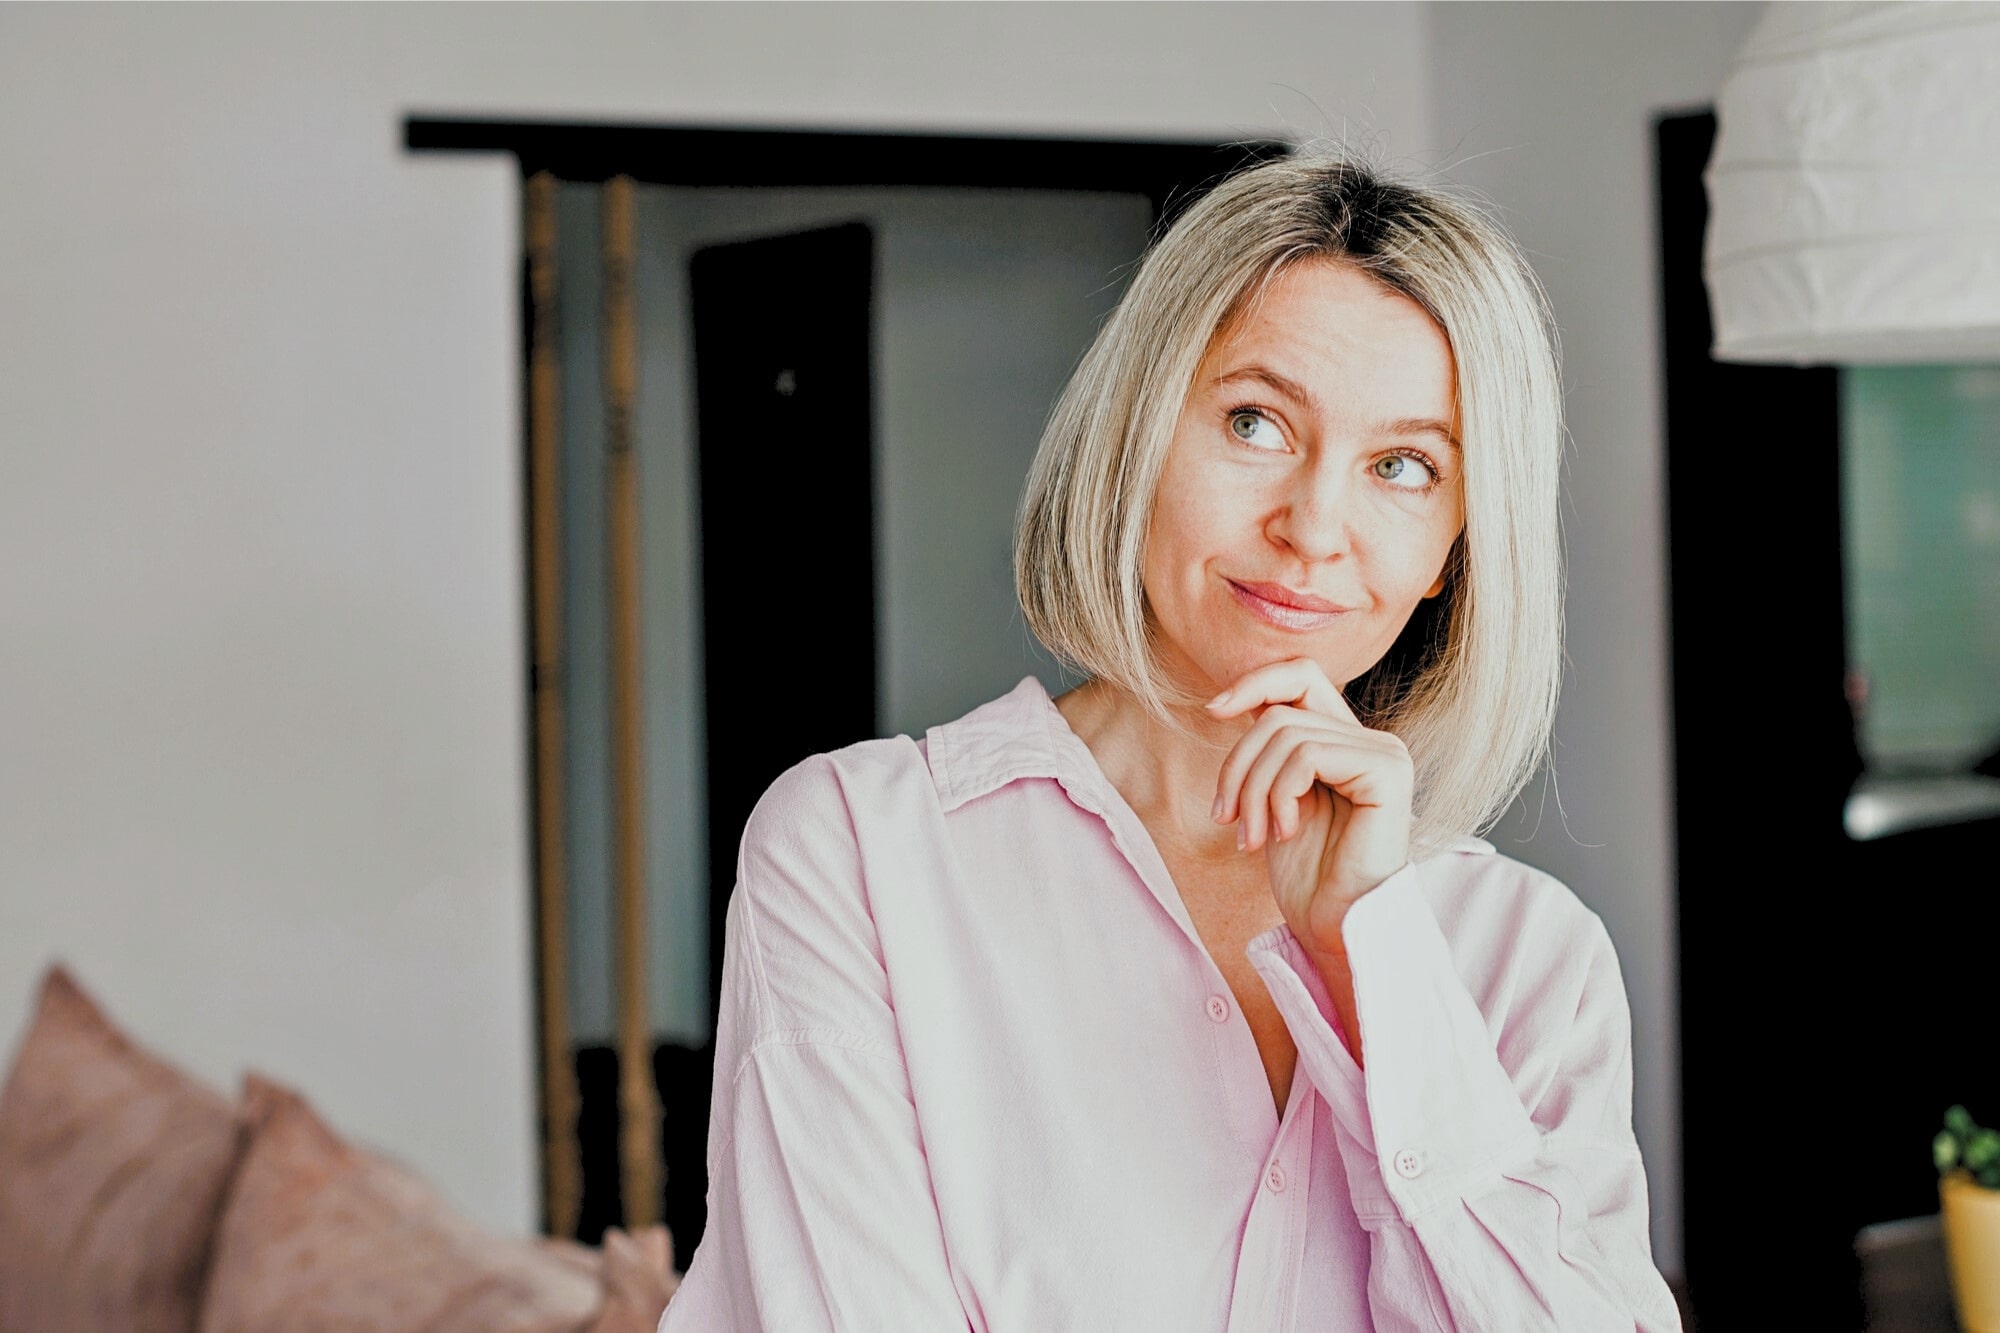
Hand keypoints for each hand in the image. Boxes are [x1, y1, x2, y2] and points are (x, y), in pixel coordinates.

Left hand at [1207, 657, 1414, 961]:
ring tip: (1253, 837)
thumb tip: (1229, 701)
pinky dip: (1278, 795)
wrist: (1338, 928)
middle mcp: (1372, 740)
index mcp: (1347, 742)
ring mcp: (1384, 753)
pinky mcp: (1387, 771)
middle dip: (1237, 764)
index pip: (1300, 675)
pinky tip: (1284, 833)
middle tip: (1227, 818)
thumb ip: (1269, 750)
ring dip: (1252, 790)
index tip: (1213, 711)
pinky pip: (1307, 755)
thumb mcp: (1275, 798)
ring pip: (1285, 734)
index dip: (1253, 683)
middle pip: (1279, 711)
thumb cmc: (1307, 875)